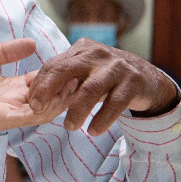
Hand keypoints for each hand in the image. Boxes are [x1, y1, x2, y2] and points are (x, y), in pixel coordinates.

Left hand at [0, 39, 75, 132]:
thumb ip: (6, 52)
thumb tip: (32, 43)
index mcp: (10, 88)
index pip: (42, 82)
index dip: (58, 74)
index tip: (73, 62)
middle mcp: (14, 101)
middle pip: (49, 97)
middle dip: (67, 87)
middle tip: (83, 74)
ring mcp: (10, 112)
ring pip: (46, 108)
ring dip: (63, 97)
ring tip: (77, 82)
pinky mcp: (3, 119)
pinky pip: (32, 115)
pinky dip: (48, 106)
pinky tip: (59, 94)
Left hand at [27, 39, 179, 135]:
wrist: (149, 79)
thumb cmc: (107, 78)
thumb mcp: (86, 72)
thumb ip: (64, 79)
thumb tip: (33, 97)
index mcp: (81, 50)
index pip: (53, 66)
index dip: (40, 85)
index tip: (31, 104)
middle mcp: (97, 54)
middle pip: (66, 71)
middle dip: (49, 91)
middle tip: (38, 110)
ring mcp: (117, 67)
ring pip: (90, 89)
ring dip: (77, 110)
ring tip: (69, 127)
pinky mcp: (134, 81)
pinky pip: (115, 103)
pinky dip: (103, 118)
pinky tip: (93, 131)